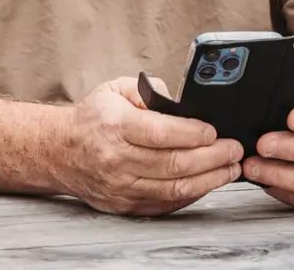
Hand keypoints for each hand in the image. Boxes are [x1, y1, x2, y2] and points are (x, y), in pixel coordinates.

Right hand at [49, 77, 243, 216]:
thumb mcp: (116, 89)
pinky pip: (165, 203)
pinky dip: (191, 194)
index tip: (215, 131)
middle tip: (234, 150)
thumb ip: (151, 91)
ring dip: (209, 180)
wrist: (58, 151)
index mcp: (115, 126)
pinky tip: (207, 183)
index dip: (193, 134)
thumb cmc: (91, 119)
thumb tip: (183, 104)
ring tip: (230, 169)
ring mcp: (120, 186)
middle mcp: (116, 159)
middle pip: (174, 163)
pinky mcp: (124, 204)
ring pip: (174, 188)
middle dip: (212, 157)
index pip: (161, 133)